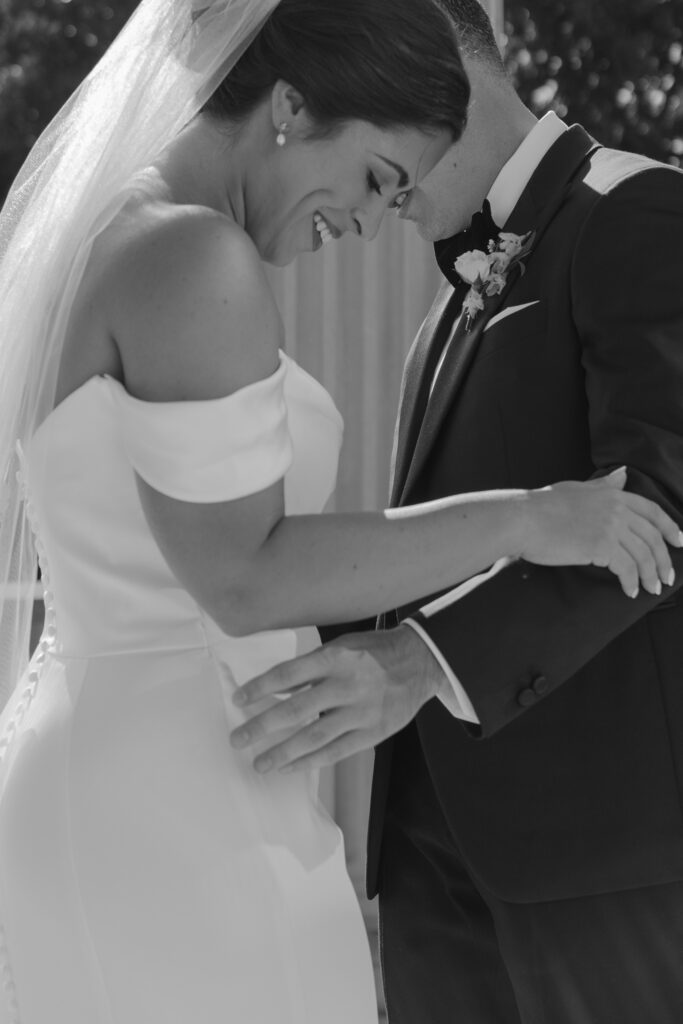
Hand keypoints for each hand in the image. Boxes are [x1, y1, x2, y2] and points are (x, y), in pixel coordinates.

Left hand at [230, 625, 444, 774]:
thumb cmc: (373, 652)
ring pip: (315, 736)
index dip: (261, 687)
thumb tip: (275, 689)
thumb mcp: (341, 646)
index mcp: (337, 656)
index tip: (239, 699)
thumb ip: (311, 668)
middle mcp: (348, 684)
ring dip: (283, 752)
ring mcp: (362, 711)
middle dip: (263, 726)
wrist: (421, 661)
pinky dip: (310, 761)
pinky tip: (289, 767)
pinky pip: (336, 751)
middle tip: (237, 739)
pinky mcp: (374, 732)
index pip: (289, 673)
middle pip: (297, 709)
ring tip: (259, 763)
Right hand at [522, 466, 682, 596]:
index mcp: (613, 494)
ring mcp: (611, 527)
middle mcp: (617, 509)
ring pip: (643, 556)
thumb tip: (623, 474)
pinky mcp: (601, 547)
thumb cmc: (542, 506)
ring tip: (652, 589)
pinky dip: (632, 583)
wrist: (523, 519)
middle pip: (652, 537)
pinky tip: (630, 592)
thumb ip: (602, 485)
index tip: (679, 542)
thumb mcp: (576, 489)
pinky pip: (627, 569)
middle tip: (666, 577)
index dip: (670, 528)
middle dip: (663, 560)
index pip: (652, 511)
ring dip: (651, 576)